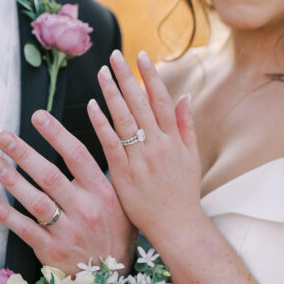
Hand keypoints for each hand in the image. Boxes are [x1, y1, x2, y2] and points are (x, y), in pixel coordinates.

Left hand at [0, 108, 135, 275]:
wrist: (112, 279)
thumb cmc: (114, 233)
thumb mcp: (122, 201)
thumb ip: (102, 174)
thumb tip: (85, 141)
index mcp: (103, 193)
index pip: (78, 156)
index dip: (56, 134)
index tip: (38, 116)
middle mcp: (85, 210)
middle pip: (50, 176)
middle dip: (24, 153)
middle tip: (3, 136)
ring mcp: (68, 232)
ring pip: (36, 201)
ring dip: (12, 180)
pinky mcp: (51, 251)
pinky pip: (25, 229)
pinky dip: (6, 214)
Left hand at [87, 50, 205, 250]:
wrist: (177, 227)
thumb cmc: (183, 193)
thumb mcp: (191, 157)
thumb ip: (186, 126)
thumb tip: (185, 96)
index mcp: (174, 139)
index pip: (161, 100)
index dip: (150, 76)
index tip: (141, 56)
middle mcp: (158, 145)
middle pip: (141, 104)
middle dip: (127, 77)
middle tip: (115, 56)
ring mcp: (141, 159)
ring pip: (125, 120)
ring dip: (112, 94)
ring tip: (102, 73)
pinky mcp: (124, 174)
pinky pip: (112, 144)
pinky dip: (102, 124)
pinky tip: (92, 106)